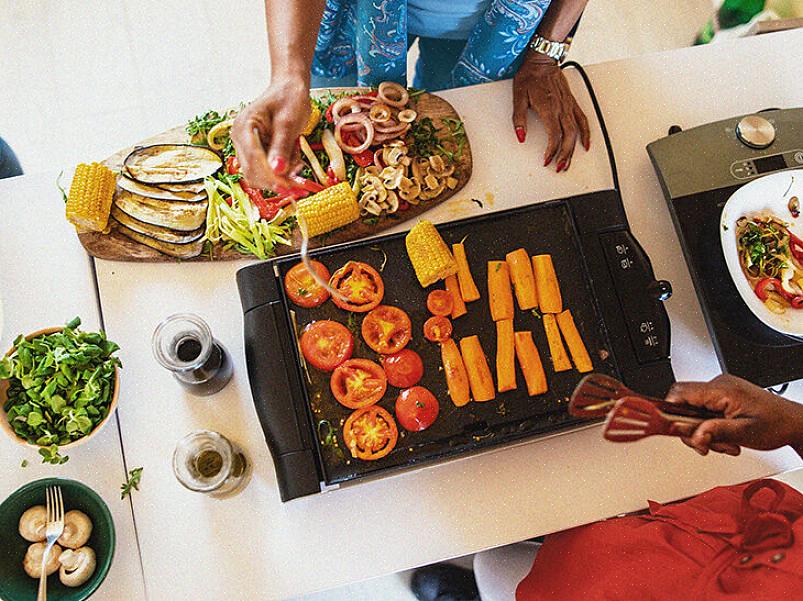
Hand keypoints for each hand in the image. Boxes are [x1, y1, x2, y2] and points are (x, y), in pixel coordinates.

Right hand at [230, 76, 310, 189]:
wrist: (289, 90)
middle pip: (253, 172)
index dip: (270, 177)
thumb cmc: (289, 99)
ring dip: (280, 177)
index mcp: (243, 127)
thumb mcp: (289, 122)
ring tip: (298, 161)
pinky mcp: (256, 153)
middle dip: (277, 180)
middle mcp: (240, 139)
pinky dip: (281, 172)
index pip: (252, 160)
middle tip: (300, 182)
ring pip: (259, 176)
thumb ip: (281, 146)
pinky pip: (266, 172)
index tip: (290, 187)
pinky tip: (294, 159)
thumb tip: (277, 170)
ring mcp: (246, 148)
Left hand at [512, 53, 589, 171]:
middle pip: (568, 137)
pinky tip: (585, 144)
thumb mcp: (518, 97)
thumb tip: (520, 137)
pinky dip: (586, 133)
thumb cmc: (529, 76)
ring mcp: (568, 105)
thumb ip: (519, 119)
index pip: (554, 136)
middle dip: (564, 155)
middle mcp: (561, 108)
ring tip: (569, 162)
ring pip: (576, 131)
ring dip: (574, 149)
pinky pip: (582, 119)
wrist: (541, 60)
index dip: (551, 151)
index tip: (546, 160)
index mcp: (548, 108)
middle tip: (559, 167)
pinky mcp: (572, 102)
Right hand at [666, 374, 802, 456]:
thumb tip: (693, 435)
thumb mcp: (745, 433)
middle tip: (707, 444)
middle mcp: (718, 385)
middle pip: (684, 404)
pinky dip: (710, 425)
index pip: (679, 392)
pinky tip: (725, 435)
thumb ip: (715, 432)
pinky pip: (704, 409)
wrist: (794, 422)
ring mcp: (720, 389)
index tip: (673, 430)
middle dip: (692, 429)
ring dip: (703, 430)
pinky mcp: (723, 396)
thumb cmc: (776, 424)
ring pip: (693, 410)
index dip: (670, 411)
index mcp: (721, 390)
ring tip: (724, 442)